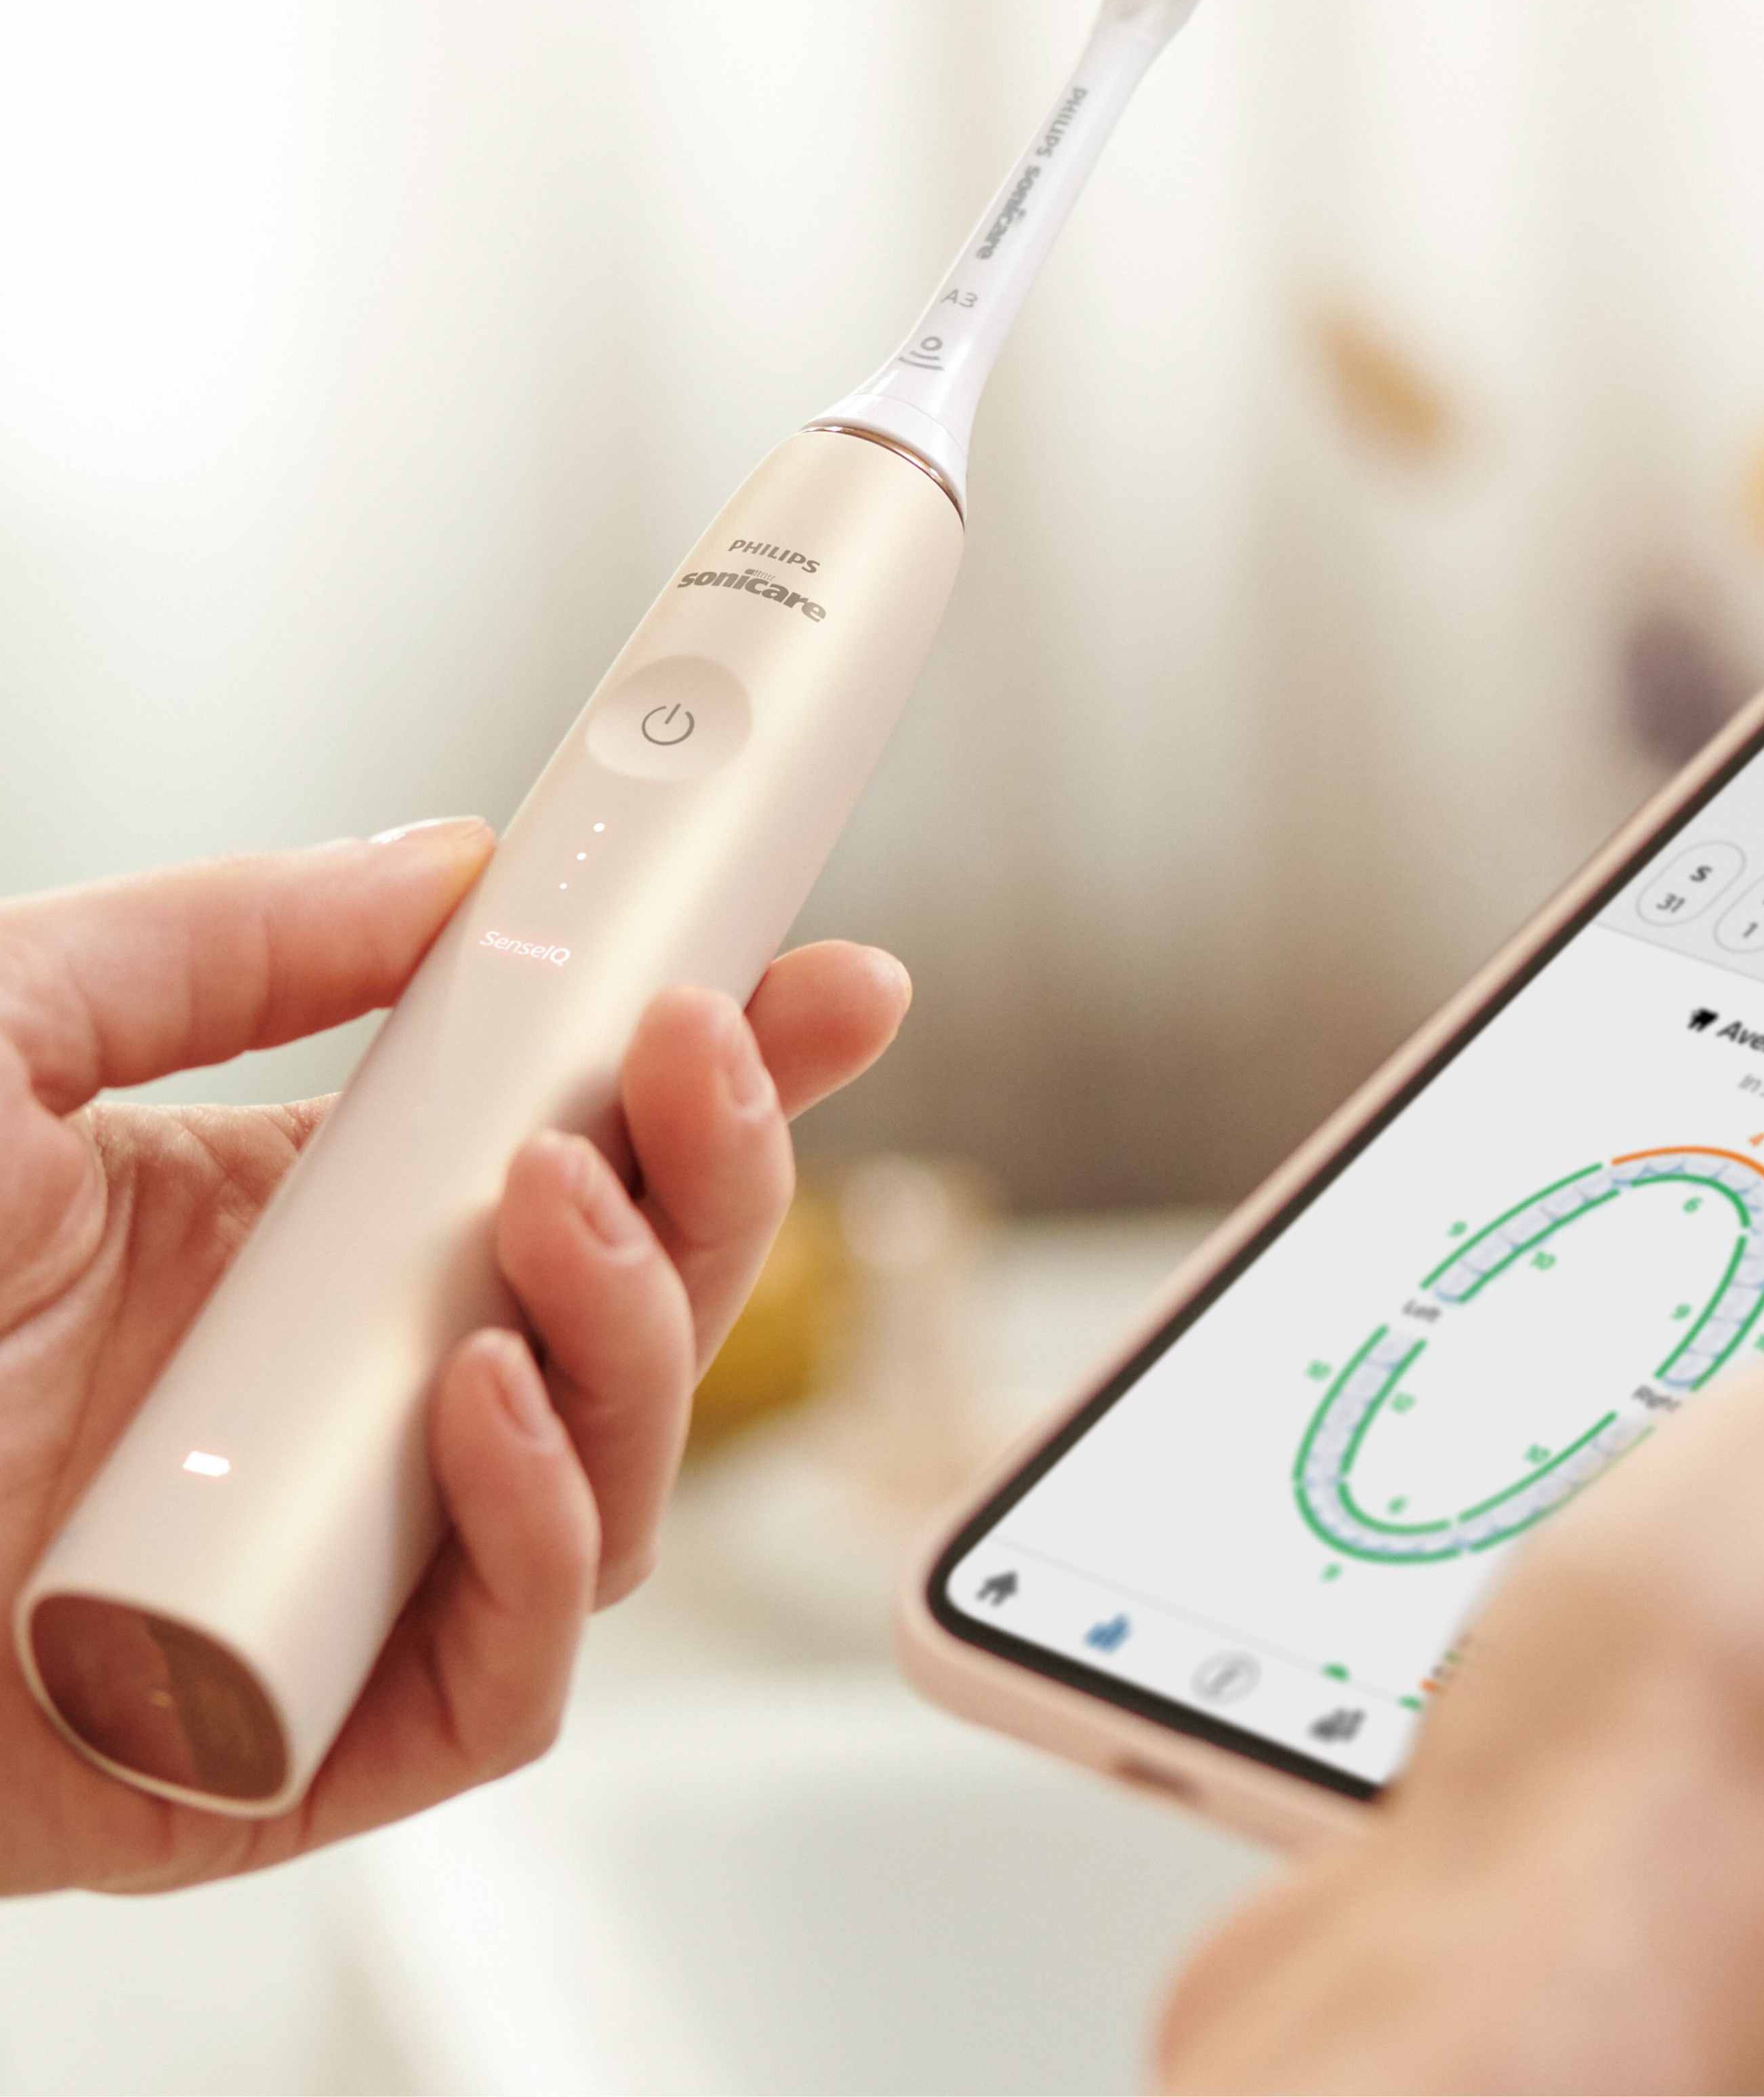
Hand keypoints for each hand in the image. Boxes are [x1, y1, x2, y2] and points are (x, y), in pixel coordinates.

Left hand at [0, 818, 907, 1897]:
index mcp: (320, 1243)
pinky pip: (521, 1660)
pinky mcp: (321, 1742)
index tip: (833, 982)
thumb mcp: (7, 1039)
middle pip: (656, 1305)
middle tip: (698, 1061)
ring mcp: (358, 1570)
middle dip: (725, 1173)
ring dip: (645, 1330)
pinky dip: (542, 1528)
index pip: (595, 1152)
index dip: (740, 1072)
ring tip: (550, 1213)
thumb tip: (454, 868)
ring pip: (630, 1476)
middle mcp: (371, 1402)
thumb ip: (226, 938)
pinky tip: (479, 1409)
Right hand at [1162, 1173, 1763, 2093]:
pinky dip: (1508, 1567)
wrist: (1473, 2008)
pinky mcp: (1586, 1807)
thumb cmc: (1703, 1740)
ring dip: (1601, 1462)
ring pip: (1677, 1534)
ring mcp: (1737, 1779)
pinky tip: (1465, 1566)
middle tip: (1655, 1331)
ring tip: (1543, 1452)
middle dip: (1732, 1367)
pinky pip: (1555, 1621)